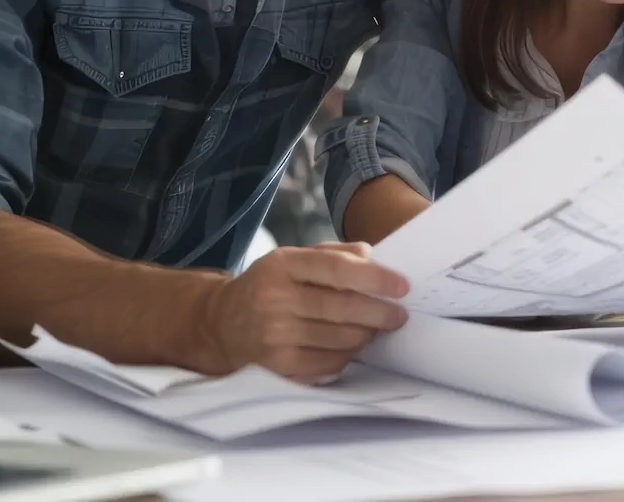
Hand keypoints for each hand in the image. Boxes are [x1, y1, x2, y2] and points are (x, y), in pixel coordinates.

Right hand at [197, 241, 408, 382]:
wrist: (220, 325)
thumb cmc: (267, 288)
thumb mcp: (291, 260)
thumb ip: (332, 254)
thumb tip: (371, 256)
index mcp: (282, 265)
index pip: (337, 270)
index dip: (376, 278)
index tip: (402, 286)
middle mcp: (275, 300)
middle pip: (344, 308)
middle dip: (380, 313)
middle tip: (399, 315)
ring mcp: (275, 337)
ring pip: (341, 339)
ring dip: (366, 335)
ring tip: (373, 329)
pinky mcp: (278, 367)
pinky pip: (330, 364)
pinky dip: (347, 355)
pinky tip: (349, 346)